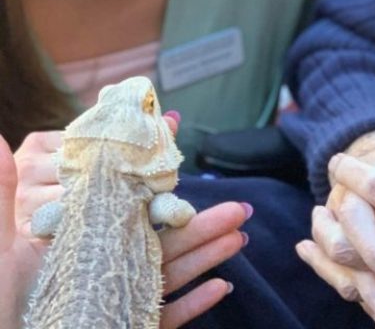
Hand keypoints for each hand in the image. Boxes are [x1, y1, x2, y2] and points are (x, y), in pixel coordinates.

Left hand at [2, 113, 246, 328]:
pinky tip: (221, 287)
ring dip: (207, 257)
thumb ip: (3, 196)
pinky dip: (193, 305)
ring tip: (239, 236)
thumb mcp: (0, 248)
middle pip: (163, 243)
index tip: (191, 172)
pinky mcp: (130, 328)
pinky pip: (166, 317)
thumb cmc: (0, 306)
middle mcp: (109, 270)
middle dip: (203, 225)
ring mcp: (121, 301)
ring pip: (172, 276)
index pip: (129, 210)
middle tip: (240, 206)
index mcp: (85, 245)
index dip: (160, 186)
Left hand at [298, 134, 374, 327]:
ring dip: (327, 257)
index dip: (350, 171)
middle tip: (321, 205)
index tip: (338, 161)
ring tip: (314, 241)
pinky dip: (351, 284)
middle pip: (347, 238)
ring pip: (351, 275)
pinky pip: (372, 300)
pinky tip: (341, 274)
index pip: (373, 188)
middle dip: (325, 219)